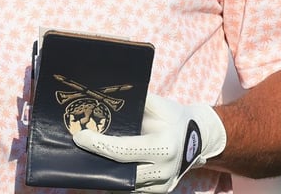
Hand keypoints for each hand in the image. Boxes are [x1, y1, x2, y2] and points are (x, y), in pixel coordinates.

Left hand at [73, 94, 226, 192]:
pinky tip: (109, 168)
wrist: (201, 135)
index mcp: (164, 145)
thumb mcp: (157, 105)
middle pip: (120, 171)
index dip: (98, 145)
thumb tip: (104, 96)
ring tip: (91, 159)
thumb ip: (134, 102)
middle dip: (98, 161)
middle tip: (80, 150)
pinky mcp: (162, 191)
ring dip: (107, 173)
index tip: (80, 137)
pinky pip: (134, 189)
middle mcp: (165, 168)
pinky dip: (120, 179)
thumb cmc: (174, 116)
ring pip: (125, 185)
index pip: (122, 150)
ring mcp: (164, 184)